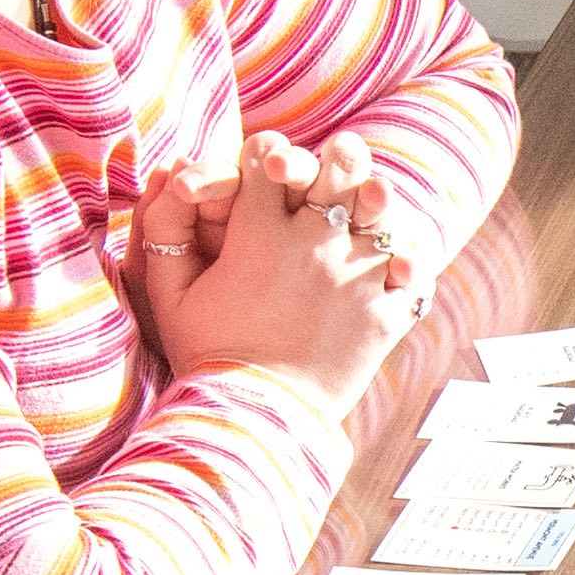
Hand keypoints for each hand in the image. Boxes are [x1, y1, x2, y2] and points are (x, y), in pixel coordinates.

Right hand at [137, 157, 405, 403]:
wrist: (253, 423)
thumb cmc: (205, 357)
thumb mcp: (169, 295)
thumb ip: (164, 229)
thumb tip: (171, 171)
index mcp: (257, 236)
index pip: (267, 157)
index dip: (269, 151)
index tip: (271, 166)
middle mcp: (312, 247)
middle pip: (340, 166)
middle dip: (339, 156)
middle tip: (340, 159)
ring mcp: (354, 278)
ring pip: (383, 211)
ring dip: (378, 200)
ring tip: (373, 200)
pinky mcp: (383, 315)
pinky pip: (411, 271)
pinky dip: (408, 261)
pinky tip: (397, 261)